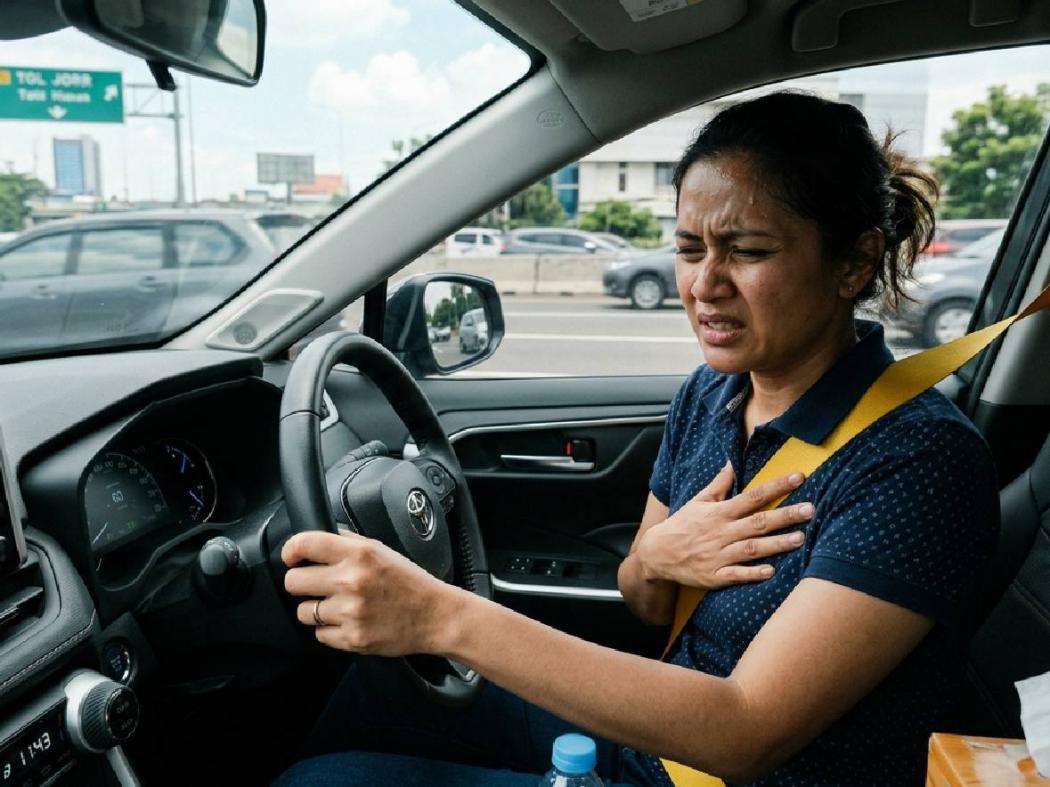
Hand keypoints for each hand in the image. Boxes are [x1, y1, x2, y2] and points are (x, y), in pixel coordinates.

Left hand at [282, 531, 458, 656]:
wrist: (435, 615)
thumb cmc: (409, 582)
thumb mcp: (381, 550)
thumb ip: (348, 542)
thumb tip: (315, 541)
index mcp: (359, 554)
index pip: (305, 544)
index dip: (291, 551)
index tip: (292, 558)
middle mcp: (352, 580)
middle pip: (293, 582)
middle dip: (302, 583)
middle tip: (317, 585)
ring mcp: (350, 612)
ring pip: (303, 612)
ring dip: (315, 610)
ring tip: (338, 606)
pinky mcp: (352, 638)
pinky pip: (319, 635)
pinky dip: (330, 631)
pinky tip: (349, 622)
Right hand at [635, 463, 812, 589]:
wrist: (657, 554)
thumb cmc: (681, 525)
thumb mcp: (697, 502)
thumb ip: (718, 485)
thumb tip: (732, 463)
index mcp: (719, 512)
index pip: (752, 496)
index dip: (776, 487)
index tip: (798, 478)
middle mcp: (722, 532)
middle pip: (758, 522)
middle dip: (785, 515)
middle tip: (810, 509)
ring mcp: (719, 555)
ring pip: (752, 548)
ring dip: (776, 544)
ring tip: (800, 538)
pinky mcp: (715, 575)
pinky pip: (736, 574)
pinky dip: (753, 573)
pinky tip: (771, 571)